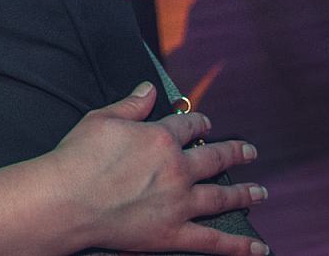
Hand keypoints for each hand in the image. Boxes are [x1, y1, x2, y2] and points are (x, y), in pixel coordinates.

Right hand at [53, 83, 268, 254]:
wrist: (67, 200)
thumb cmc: (78, 157)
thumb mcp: (101, 119)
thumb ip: (131, 104)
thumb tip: (149, 88)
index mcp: (160, 137)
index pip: (189, 126)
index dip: (200, 123)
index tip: (207, 124)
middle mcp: (177, 168)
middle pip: (214, 158)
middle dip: (235, 153)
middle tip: (250, 151)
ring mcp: (179, 202)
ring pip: (221, 196)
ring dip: (245, 193)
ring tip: (260, 192)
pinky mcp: (173, 233)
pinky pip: (213, 240)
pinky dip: (239, 246)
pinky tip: (259, 247)